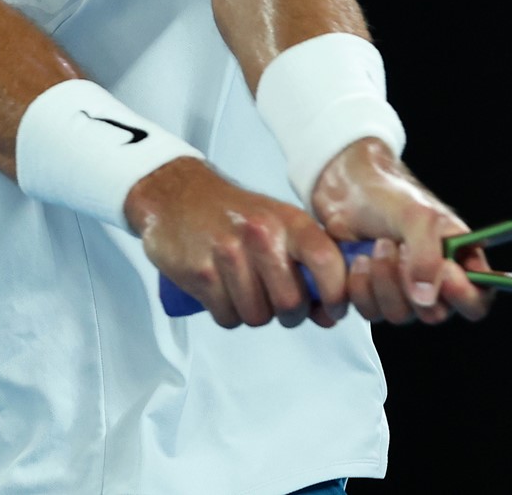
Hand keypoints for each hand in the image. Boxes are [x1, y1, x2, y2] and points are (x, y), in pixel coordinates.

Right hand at [125, 157, 351, 328]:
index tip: (333, 309)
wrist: (176, 194)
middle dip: (288, 314)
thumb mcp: (278, 224)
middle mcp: (261, 234)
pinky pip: (226, 317)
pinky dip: (227, 312)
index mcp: (288, 221)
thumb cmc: (231, 212)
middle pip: (290, 303)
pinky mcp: (200, 273)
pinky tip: (223, 290)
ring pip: (256, 316)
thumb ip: (308, 264)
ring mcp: (228, 254)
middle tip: (278, 303)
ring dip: (253, 313)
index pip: (326, 262)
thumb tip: (329, 312)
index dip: (336, 295)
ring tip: (244, 289)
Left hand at [309, 138, 493, 325]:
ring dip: (382, 281)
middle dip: (409, 283)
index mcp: (459, 261)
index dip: (463, 296)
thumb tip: (427, 297)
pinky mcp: (374, 297)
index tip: (444, 273)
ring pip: (399, 315)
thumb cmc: (390, 195)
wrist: (347, 191)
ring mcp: (404, 293)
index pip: (477, 300)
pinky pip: (371, 312)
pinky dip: (361, 285)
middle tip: (399, 248)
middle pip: (434, 314)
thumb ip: (427, 256)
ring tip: (377, 245)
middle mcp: (435, 282)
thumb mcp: (418, 217)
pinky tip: (359, 259)